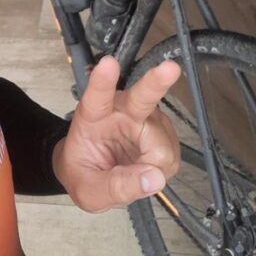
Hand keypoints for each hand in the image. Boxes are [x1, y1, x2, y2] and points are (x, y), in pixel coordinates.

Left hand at [52, 55, 180, 211]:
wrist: (92, 172)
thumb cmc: (84, 173)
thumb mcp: (89, 191)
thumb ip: (117, 187)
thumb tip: (154, 178)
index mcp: (93, 116)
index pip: (97, 96)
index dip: (103, 80)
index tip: (108, 63)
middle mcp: (121, 111)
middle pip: (141, 96)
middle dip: (156, 82)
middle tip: (170, 69)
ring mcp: (145, 119)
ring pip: (161, 141)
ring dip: (152, 163)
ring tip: (132, 170)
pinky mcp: (162, 132)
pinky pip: (170, 154)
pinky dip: (160, 168)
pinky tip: (144, 167)